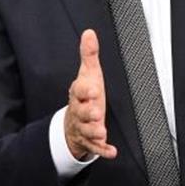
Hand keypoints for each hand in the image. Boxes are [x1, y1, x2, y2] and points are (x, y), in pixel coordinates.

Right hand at [65, 29, 116, 160]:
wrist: (72, 121)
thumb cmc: (84, 95)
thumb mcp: (87, 73)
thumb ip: (88, 55)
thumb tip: (89, 33)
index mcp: (78, 93)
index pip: (79, 90)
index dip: (85, 90)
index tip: (94, 88)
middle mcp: (80, 111)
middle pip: (81, 112)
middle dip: (88, 113)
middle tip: (96, 112)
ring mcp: (84, 127)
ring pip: (87, 130)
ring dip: (94, 132)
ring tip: (101, 132)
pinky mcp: (90, 141)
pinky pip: (95, 147)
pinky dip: (103, 150)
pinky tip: (111, 152)